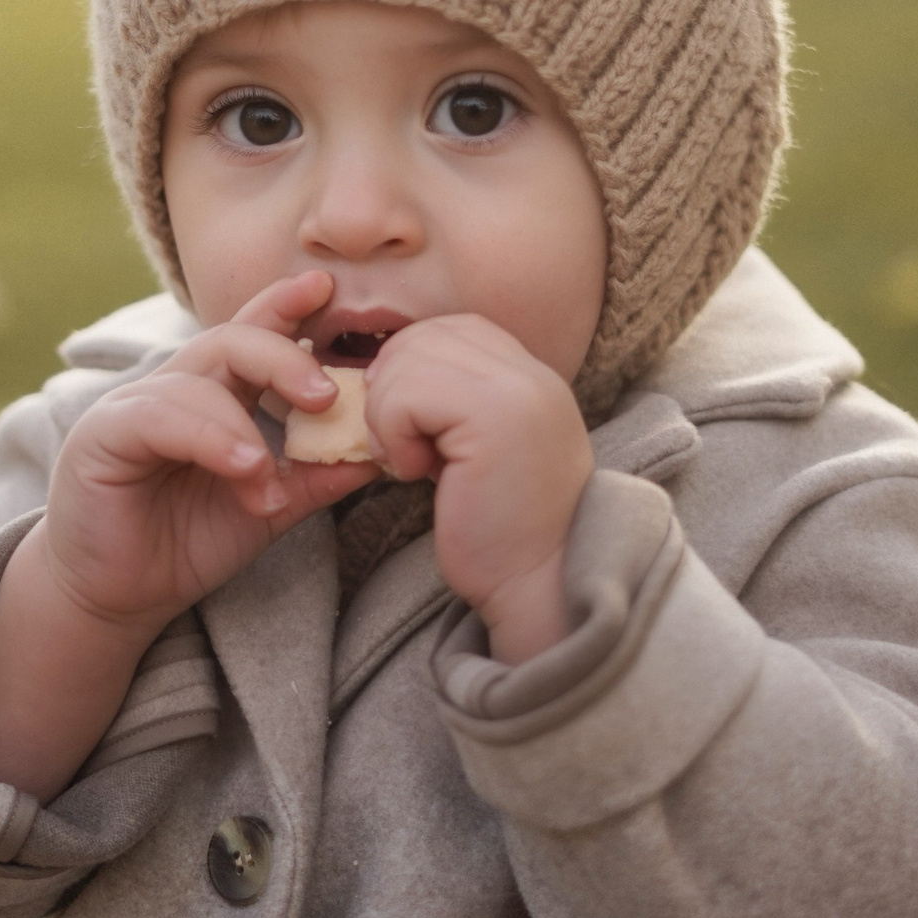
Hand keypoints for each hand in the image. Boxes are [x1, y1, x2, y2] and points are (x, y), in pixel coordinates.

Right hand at [40, 270, 381, 633]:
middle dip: (283, 357)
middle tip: (328, 394)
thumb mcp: (268, 507)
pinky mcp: (101, 435)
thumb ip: (315, 476)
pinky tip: (241, 471)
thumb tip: (380, 452)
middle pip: (230, 341)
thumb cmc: (186, 542)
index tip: (327, 289)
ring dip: (243, 427)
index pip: (254, 334)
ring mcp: (134, 406)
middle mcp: (176, 388)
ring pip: (197, 382)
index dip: (287, 306)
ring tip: (268, 476)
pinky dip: (208, 439)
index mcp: (216, 394)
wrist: (117, 597)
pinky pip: (158, 418)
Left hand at [364, 315, 590, 662]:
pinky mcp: (492, 417)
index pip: (452, 329)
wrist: (538, 588)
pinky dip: (392, 434)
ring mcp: (517, 390)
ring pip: (407, 359)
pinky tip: (415, 473)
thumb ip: (450, 403)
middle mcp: (532, 373)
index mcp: (532, 376)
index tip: (411, 428)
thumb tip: (379, 371)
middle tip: (404, 448)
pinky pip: (406, 395)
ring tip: (412, 463)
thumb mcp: (478, 451)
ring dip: (388, 415)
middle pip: (424, 336)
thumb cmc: (500, 535)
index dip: (412, 369)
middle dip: (392, 389)